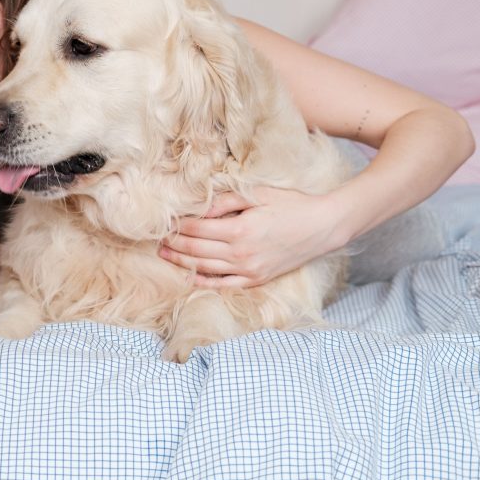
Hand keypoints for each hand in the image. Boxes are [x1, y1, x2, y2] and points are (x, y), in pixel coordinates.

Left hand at [158, 187, 344, 287]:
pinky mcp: (257, 279)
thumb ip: (226, 202)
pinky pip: (224, 284)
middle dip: (173, 244)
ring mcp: (249, 270)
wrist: (323, 227)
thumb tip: (199, 210)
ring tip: (164, 255)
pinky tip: (190, 276)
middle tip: (156, 239)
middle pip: (196, 250)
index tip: (163, 222)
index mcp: (239, 229)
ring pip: (205, 268)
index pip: (196, 229)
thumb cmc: (291, 205)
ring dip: (182, 262)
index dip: (177, 226)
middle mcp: (241, 253)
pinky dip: (204, 281)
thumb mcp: (258, 194)